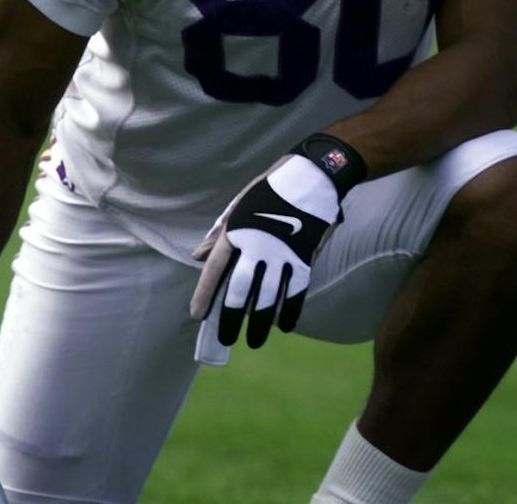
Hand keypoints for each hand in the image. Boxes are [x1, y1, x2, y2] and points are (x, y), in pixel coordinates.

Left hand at [189, 134, 365, 348]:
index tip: (198, 315)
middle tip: (225, 339)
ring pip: (268, 297)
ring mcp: (283, 253)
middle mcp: (257, 246)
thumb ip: (221, 231)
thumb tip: (199, 255)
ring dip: (260, 322)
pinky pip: (296, 290)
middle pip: (240, 290)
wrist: (317, 174)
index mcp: (237, 231)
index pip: (215, 270)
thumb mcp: (241, 202)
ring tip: (254, 341)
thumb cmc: (275, 186)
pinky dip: (290, 310)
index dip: (205, 295)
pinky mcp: (305, 256)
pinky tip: (285, 326)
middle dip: (231, 318)